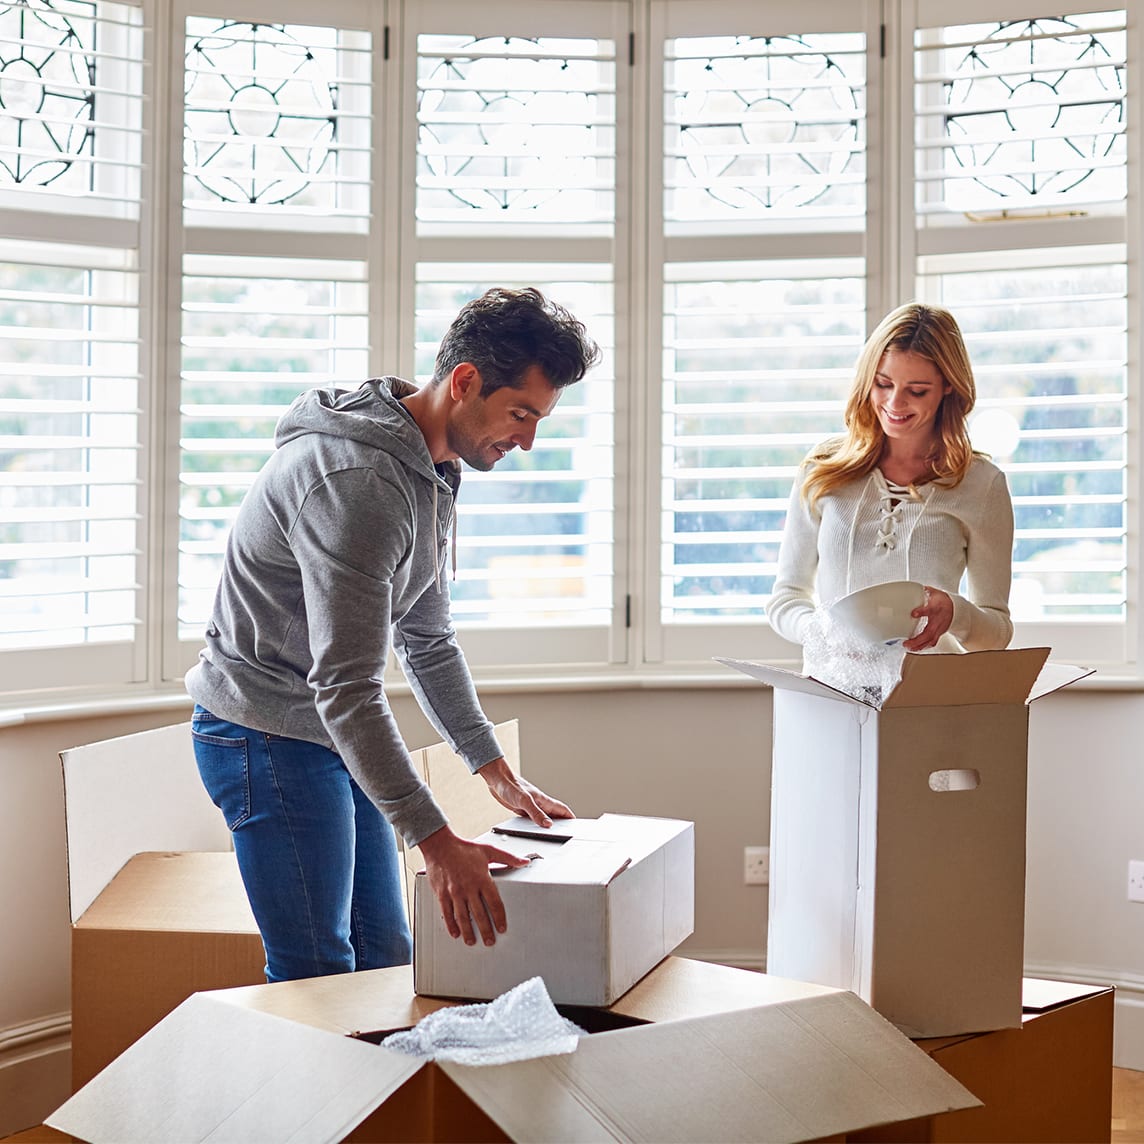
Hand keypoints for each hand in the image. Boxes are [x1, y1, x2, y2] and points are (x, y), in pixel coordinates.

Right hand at [418, 825, 529, 945]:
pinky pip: (447, 913)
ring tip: (472, 941)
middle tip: (489, 941)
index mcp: (482, 878)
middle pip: (479, 914)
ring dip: (468, 932)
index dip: (499, 918)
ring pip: (463, 917)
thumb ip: (508, 858)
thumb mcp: (488, 851)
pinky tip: (456, 933)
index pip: (494, 903)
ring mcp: (454, 892)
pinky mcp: (442, 894)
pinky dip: (451, 925)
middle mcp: (468, 888)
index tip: (502, 928)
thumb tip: (524, 861)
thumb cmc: (463, 848)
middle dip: (486, 930)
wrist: (440, 845)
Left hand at [479, 756, 573, 827]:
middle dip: (562, 824)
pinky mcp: (522, 810)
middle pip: (555, 815)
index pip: (562, 810)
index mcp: (544, 800)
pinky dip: (536, 826)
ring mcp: (531, 807)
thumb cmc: (510, 786)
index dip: (571, 817)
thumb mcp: (524, 801)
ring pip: (544, 818)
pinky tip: (534, 832)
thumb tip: (548, 825)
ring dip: (549, 826)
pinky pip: (533, 820)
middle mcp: (539, 804)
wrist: (497, 780)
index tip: (578, 826)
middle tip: (567, 834)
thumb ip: (536, 813)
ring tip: (553, 836)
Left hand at [903, 587, 953, 651]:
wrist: (954, 607)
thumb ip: (923, 591)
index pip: (930, 609)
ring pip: (930, 640)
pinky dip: (923, 647)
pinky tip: (914, 648)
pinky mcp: (939, 634)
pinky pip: (931, 642)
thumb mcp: (933, 593)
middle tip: (906, 642)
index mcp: (937, 608)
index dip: (922, 611)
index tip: (913, 613)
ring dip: (919, 646)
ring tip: (908, 648)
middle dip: (917, 639)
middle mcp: (939, 621)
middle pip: (929, 632)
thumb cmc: (942, 601)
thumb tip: (911, 588)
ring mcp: (939, 629)